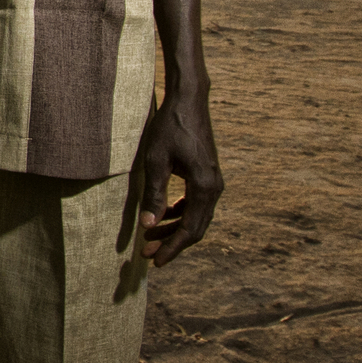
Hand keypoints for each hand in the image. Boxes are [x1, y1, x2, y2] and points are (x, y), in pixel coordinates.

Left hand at [136, 87, 221, 266]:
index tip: (154, 262)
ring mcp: (213, 181)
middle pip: (196, 228)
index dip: (172, 248)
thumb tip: (149, 225)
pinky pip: (196, 204)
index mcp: (204, 187)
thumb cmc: (169, 127)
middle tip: (147, 253)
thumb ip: (154, 194)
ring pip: (196, 217)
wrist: (188, 101)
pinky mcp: (208, 175)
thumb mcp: (155, 161)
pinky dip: (180, 213)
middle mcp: (214, 188)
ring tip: (149, 236)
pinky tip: (163, 216)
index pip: (190, 230)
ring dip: (174, 229)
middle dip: (171, 243)